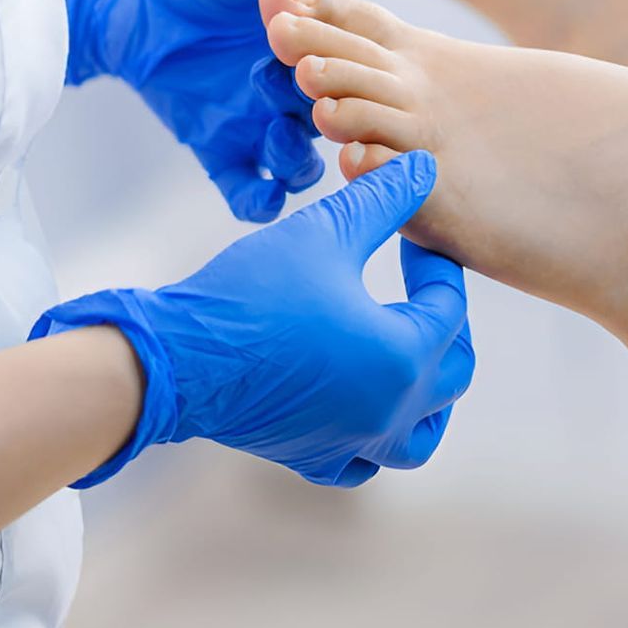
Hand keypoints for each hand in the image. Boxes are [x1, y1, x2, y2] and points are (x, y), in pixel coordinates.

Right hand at [34, 151, 473, 487]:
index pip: (448, 308)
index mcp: (401, 357)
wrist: (175, 360)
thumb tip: (424, 168)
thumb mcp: (324, 233)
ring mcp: (352, 443)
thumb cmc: (249, 295)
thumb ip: (382, 200)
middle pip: (452, 372)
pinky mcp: (314, 456)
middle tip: (419, 288)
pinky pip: (366, 460)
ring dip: (429, 393)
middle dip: (445, 323)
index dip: (437, 266)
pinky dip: (378, 434)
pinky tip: (363, 403)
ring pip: (421, 433)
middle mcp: (389, 412)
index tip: (413, 238)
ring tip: (411, 353)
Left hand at [55, 0, 345, 221]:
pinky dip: (259, 201)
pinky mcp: (215, 145)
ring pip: (295, 161)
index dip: (341, 72)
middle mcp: (285, 86)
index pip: (341, 67)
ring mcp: (252, 120)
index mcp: (303, 41)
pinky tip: (265, 196)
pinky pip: (245, 187)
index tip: (322, 62)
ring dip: (297, 162)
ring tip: (278, 140)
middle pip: (328, 119)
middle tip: (305, 103)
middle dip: (326, 119)